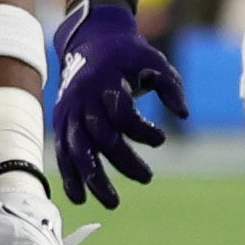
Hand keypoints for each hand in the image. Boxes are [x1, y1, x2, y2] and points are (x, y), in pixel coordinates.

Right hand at [47, 0, 183, 208]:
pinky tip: (79, 198)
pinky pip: (62, 152)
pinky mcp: (62, 121)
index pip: (121, 114)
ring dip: (93, 178)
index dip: (142, 131)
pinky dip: (69, 175)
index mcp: (105, 81)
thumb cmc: (128, 55)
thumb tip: (183, 115)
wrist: (91, 41)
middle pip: (100, 136)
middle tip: (147, 178)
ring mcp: (69, 111)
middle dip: (123, 161)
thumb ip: (170, 87)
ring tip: (112, 202)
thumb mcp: (154, 62)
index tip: (161, 140)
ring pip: (77, 149)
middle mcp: (83, 98)